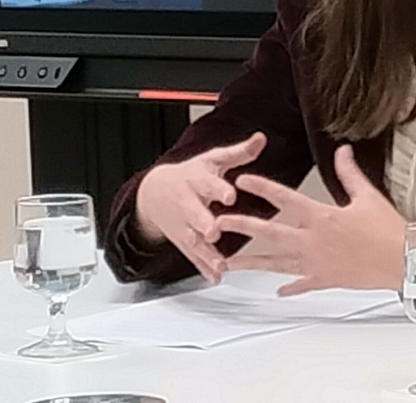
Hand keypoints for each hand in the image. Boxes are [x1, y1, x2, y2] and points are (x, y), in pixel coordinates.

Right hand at [132, 132, 267, 282]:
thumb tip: (261, 139)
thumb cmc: (191, 174)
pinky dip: (203, 267)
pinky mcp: (183, 241)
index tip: (229, 195)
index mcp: (197, 180)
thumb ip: (239, 153)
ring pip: (193, 240)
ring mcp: (183, 225)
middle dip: (204, 223)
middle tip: (214, 232)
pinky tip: (215, 276)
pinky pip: (192, 255)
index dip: (218, 189)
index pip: (208, 184)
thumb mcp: (213, 160)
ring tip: (220, 264)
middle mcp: (188, 203)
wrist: (155, 192)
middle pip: (195, 214)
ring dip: (206, 253)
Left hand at [219, 145, 406, 294]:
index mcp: (321, 217)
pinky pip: (302, 284)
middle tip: (218, 225)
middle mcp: (312, 241)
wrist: (401, 262)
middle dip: (241, 227)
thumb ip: (349, 173)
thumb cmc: (387, 231)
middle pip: (269, 233)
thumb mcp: (367, 196)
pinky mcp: (325, 279)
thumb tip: (342, 151)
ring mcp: (316, 263)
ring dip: (251, 263)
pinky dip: (290, 287)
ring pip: (276, 263)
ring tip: (229, 265)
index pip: (285, 198)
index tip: (243, 182)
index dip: (262, 188)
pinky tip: (279, 291)